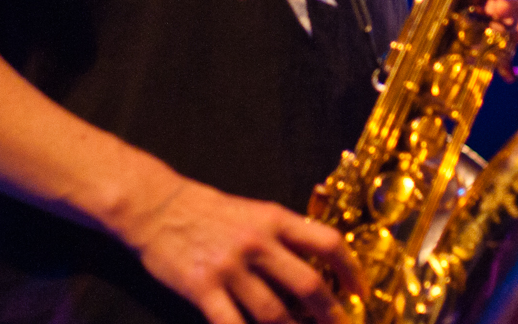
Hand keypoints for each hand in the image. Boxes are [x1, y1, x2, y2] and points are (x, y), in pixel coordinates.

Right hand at [130, 173, 362, 323]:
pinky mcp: (203, 288)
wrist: (156, 205)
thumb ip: (280, 236)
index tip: (361, 292)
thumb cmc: (206, 209)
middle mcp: (257, 242)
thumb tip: (313, 270)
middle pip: (307, 283)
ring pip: (274, 313)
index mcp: (273, 218)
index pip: (326, 242)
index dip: (350, 270)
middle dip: (330, 314)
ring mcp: (230, 267)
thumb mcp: (251, 211)